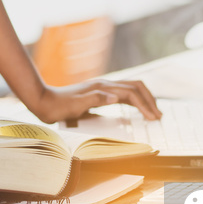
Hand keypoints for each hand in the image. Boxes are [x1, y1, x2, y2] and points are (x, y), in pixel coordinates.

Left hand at [27, 79, 162, 124]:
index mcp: (102, 88)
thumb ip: (96, 99)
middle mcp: (104, 85)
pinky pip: (122, 93)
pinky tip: (134, 108)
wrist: (43, 101)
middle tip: (159, 116)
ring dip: (143, 98)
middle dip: (149, 100)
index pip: (131, 93)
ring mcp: (102, 88)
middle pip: (135, 87)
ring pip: (130, 88)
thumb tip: (116, 96)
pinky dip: (134, 99)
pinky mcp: (98, 93)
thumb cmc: (58, 106)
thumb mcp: (76, 106)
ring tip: (152, 112)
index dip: (145, 105)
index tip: (154, 118)